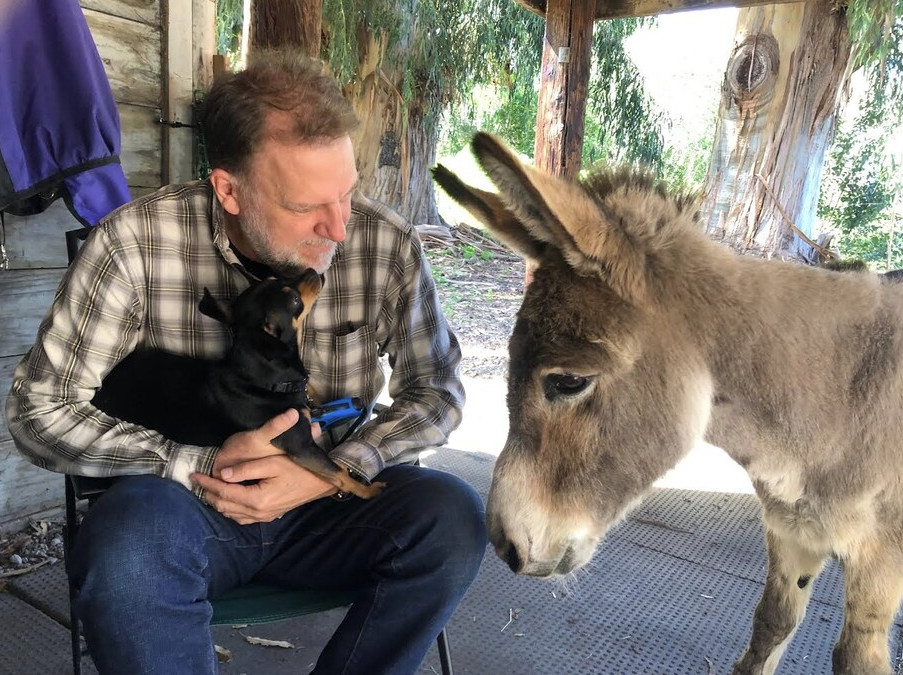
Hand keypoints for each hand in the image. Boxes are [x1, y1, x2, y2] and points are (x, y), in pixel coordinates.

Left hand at [190, 409, 335, 523]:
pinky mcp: (269, 517)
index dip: (207, 483)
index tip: (194, 474)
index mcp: (257, 499)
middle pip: (224, 505)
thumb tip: (222, 473)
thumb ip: (247, 469)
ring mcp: (264, 517)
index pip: (224, 491)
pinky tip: (227, 502)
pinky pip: (242, 518)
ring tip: (208, 490)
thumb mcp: (273, 463)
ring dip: (218, 502)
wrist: (321, 483)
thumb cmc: (299, 469)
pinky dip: (230, 510)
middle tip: (198, 482)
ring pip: (231, 514)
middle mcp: (258, 512)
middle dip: (209, 493)